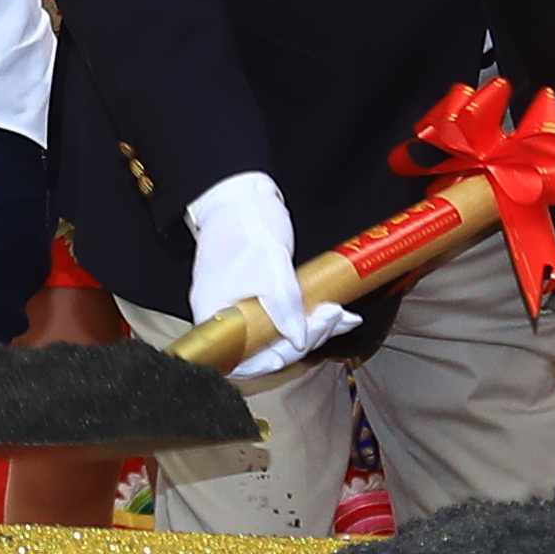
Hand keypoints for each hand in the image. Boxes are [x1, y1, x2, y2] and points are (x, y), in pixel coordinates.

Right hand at [185, 171, 352, 380]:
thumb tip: (299, 341)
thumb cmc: (245, 224)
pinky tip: (333, 313)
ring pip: (278, 336)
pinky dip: (310, 318)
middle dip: (304, 338)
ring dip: (314, 329)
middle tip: (332, 318)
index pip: (241, 358)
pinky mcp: (260, 299)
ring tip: (340, 316)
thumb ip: (284, 307)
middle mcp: (224, 317)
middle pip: (264, 349)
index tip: (302, 341)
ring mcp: (242, 308)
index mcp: (214, 314)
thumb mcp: (270, 267)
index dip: (273, 358)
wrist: (243, 195)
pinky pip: (284, 320)